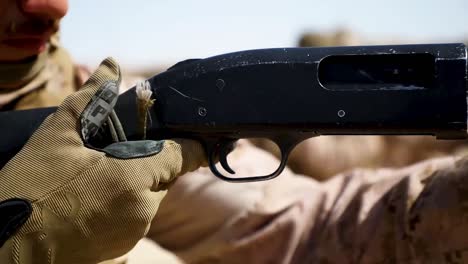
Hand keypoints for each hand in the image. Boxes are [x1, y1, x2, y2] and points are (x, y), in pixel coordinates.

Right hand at [0, 58, 204, 263]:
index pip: (182, 157)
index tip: (200, 139)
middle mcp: (142, 211)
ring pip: (149, 200)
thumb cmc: (29, 192)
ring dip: (135, 186)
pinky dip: (123, 207)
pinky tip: (94, 202)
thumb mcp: (56, 138)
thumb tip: (112, 67)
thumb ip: (91, 100)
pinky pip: (134, 220)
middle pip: (163, 178)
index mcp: (132, 180)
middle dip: (148, 164)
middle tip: (116, 156)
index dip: (193, 146)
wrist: (6, 247)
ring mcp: (132, 235)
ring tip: (97, 180)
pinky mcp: (121, 251)